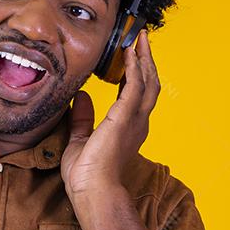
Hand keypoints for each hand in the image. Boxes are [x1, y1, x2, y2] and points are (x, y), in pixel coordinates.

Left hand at [61, 29, 158, 200]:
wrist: (93, 190)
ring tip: (140, 39)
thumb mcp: (79, 140)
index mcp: (128, 128)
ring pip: (148, 81)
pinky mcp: (125, 117)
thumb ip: (82, 118)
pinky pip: (136, 85)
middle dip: (146, 60)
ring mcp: (135, 119)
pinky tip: (130, 53)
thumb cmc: (87, 175)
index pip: (135, 94)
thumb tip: (81, 97)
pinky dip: (135, 67)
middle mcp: (137, 122)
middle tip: (142, 39)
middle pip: (149, 83)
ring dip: (144, 58)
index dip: (135, 73)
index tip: (130, 57)